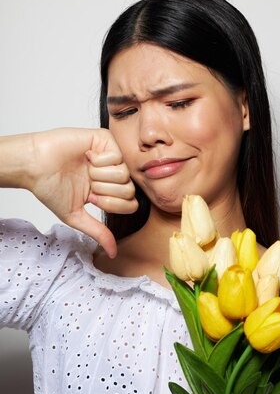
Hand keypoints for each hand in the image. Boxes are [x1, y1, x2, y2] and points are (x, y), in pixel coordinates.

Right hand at [29, 127, 137, 256]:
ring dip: (100, 175)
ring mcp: (110, 156)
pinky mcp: (105, 140)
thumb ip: (98, 232)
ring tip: (85, 169)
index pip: (130, 203)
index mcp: (107, 190)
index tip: (92, 198)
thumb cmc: (50, 189)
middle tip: (88, 183)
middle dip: (105, 191)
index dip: (112, 204)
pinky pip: (117, 156)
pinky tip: (86, 156)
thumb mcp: (76, 216)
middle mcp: (112, 173)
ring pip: (124, 174)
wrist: (35, 166)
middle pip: (129, 190)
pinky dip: (99, 160)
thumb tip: (113, 253)